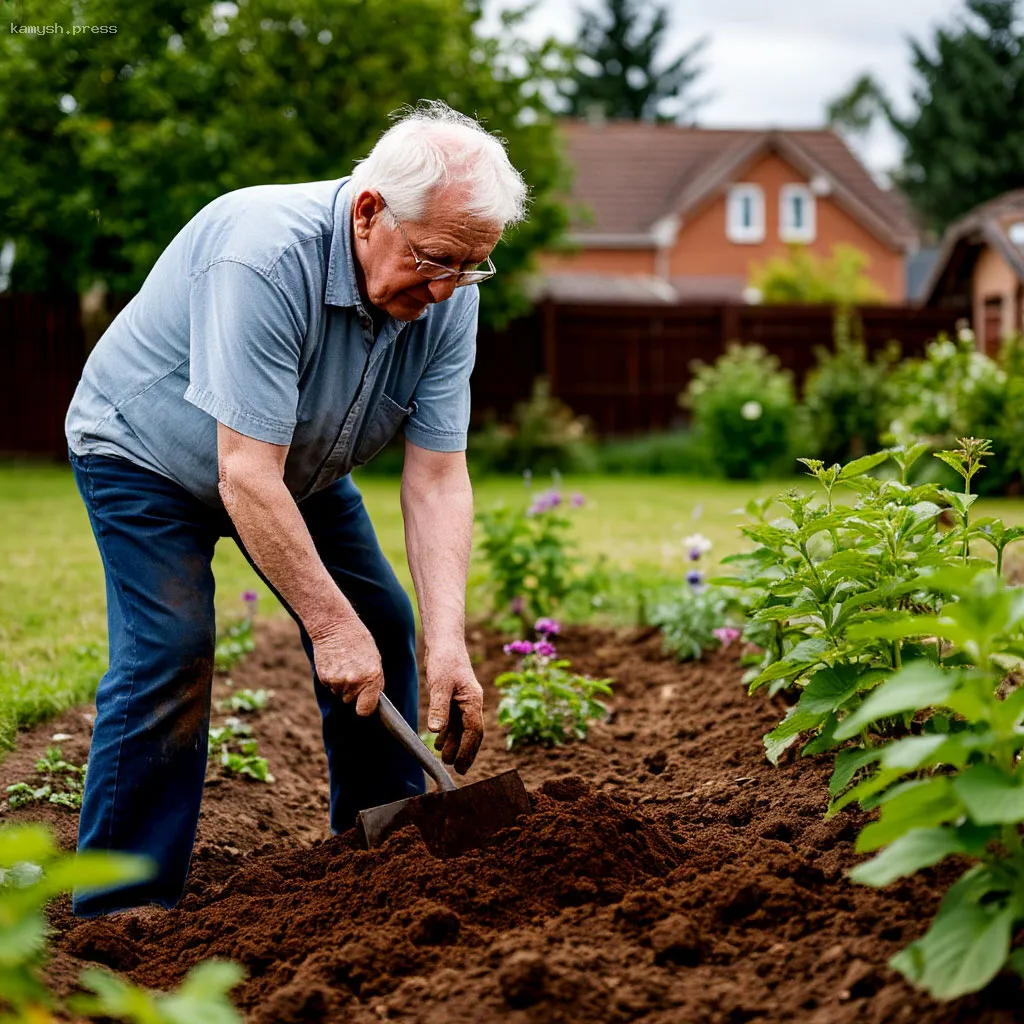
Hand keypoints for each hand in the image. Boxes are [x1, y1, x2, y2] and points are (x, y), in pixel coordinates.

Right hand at [310, 618, 384, 715]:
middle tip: (354, 672)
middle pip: (350, 701)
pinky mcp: (324, 678)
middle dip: (353, 692)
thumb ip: (375, 681)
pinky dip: (332, 678)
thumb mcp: (375, 659)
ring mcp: (338, 681)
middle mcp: (354, 682)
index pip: (365, 710)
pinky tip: (335, 663)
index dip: (365, 707)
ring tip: (344, 664)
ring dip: (342, 684)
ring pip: (340, 693)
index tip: (365, 703)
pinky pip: (330, 686)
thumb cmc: (359, 641)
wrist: (335, 626)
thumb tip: (373, 699)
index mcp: (371, 677)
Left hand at [426, 651, 483, 774]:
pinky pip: (454, 720)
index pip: (473, 730)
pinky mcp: (454, 697)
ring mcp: (463, 700)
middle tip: (456, 769)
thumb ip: (440, 707)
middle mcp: (471, 702)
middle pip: (471, 733)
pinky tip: (438, 741)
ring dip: (454, 743)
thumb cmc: (445, 660)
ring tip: (445, 758)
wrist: (445, 642)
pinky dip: (448, 732)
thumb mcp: (440, 684)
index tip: (459, 765)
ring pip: (462, 728)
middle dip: (465, 751)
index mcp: (473, 700)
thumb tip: (437, 730)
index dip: (467, 749)